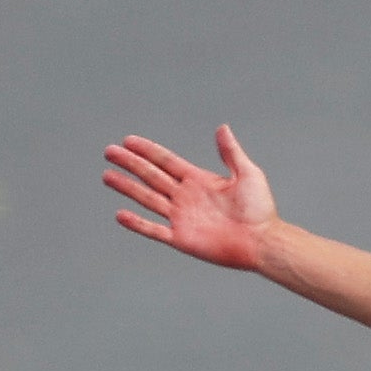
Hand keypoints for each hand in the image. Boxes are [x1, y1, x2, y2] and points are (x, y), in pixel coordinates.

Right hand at [104, 124, 278, 270]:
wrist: (263, 242)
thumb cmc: (260, 210)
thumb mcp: (248, 174)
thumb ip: (231, 152)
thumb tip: (222, 128)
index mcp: (198, 180)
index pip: (166, 161)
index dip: (147, 151)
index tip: (128, 140)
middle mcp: (186, 197)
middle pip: (151, 176)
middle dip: (130, 164)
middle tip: (109, 152)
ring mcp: (182, 218)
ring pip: (147, 198)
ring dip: (127, 187)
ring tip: (107, 176)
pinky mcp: (182, 239)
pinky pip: (154, 230)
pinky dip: (137, 224)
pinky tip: (120, 214)